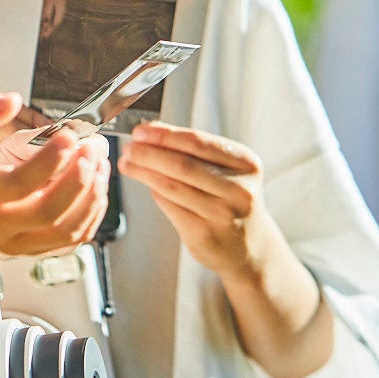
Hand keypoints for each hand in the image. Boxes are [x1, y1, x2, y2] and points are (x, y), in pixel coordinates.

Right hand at [0, 93, 110, 260]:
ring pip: (66, 231)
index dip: (48, 160)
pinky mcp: (32, 249)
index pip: (16, 183)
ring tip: (99, 162)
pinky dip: (92, 213)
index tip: (68, 135)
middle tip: (92, 146)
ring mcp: (16, 242)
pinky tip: (94, 184)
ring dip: (92, 196)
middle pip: (47, 212)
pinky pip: (72, 239)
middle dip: (79, 178)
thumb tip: (9, 100)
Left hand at [118, 121, 275, 281]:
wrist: (250, 245)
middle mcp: (238, 190)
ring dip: (145, 173)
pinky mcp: (204, 235)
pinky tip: (148, 186)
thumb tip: (152, 133)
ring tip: (128, 164)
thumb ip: (195, 152)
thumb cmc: (232, 201)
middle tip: (129, 148)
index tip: (142, 131)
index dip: (165, 135)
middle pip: (183, 165)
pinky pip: (171, 207)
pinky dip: (155, 193)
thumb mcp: (228, 170)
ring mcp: (222, 215)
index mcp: (245, 164)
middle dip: (149, 154)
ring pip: (172, 187)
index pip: (198, 143)